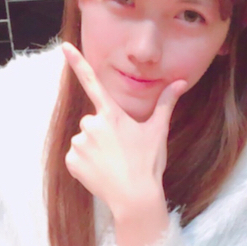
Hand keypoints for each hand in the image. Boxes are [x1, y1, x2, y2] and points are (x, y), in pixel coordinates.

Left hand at [61, 43, 185, 219]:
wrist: (135, 198)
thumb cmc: (148, 164)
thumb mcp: (158, 131)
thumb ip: (166, 103)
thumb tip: (181, 82)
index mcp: (112, 114)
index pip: (92, 82)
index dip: (78, 63)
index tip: (64, 47)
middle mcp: (92, 124)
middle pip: (93, 122)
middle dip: (103, 134)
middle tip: (121, 152)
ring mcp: (79, 143)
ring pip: (84, 140)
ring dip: (94, 150)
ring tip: (112, 164)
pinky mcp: (71, 161)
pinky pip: (75, 158)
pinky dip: (85, 165)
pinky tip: (101, 173)